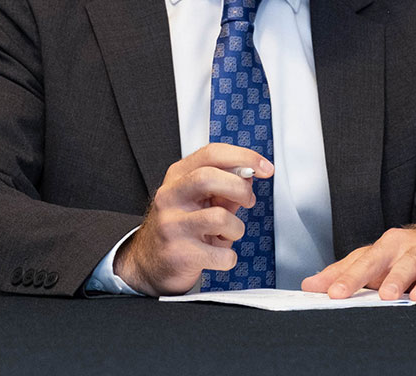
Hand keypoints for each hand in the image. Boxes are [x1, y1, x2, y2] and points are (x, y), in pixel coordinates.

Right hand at [114, 143, 273, 295]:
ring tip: (228, 234)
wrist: (150, 262)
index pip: (211, 154)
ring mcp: (172, 225)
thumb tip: (249, 175)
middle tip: (248, 201)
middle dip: (240, 189)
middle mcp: (170, 196)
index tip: (265, 167)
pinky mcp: (178, 254)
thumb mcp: (199, 200)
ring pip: (219, 217)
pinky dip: (229, 257)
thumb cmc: (180, 226)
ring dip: (236, 229)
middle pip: (209, 178)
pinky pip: (221, 254)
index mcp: (177, 176)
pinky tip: (218, 255)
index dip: (244, 156)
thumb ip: (223, 187)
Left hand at [301, 221, 415, 302]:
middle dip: (394, 278)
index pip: (367, 262)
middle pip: (404, 263)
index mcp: (390, 246)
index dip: (351, 279)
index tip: (334, 294)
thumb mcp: (375, 258)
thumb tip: (310, 285)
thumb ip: (344, 272)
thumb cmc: (407, 253)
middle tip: (384, 295)